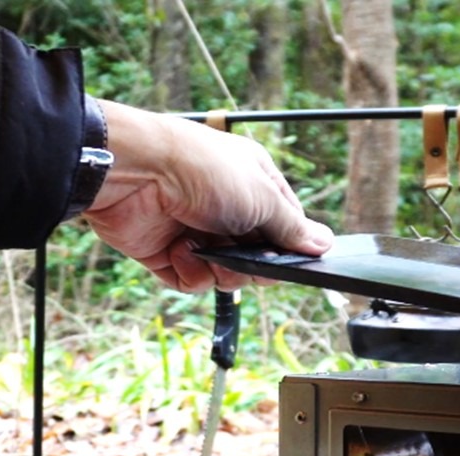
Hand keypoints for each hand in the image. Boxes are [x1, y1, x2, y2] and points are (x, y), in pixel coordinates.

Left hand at [85, 100, 333, 292]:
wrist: (135, 172)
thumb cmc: (202, 170)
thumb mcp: (262, 198)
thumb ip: (293, 228)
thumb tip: (323, 245)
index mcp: (254, 184)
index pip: (285, 225)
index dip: (289, 247)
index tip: (291, 261)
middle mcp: (226, 207)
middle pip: (257, 256)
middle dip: (255, 265)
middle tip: (250, 260)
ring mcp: (196, 231)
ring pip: (226, 274)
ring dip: (222, 270)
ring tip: (207, 251)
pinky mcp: (167, 253)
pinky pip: (192, 281)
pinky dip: (190, 272)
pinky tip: (180, 250)